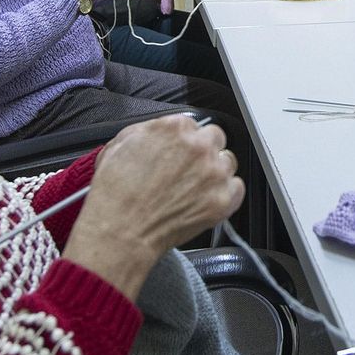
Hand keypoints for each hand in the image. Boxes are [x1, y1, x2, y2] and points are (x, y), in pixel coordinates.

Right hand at [62, 115, 244, 298]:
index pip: (192, 125)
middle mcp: (199, 146)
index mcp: (175, 128)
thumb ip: (147, 131)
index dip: (184, 141)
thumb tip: (159, 132)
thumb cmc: (116, 194)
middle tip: (189, 169)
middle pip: (215, 139)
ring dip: (215, 172)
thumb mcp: (119, 145)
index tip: (179, 152)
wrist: (122, 230)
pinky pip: (237, 188)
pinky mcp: (224, 198)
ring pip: (228, 162)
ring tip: (195, 188)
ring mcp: (214, 172)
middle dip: (203, 151)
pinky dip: (226, 194)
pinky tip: (206, 199)